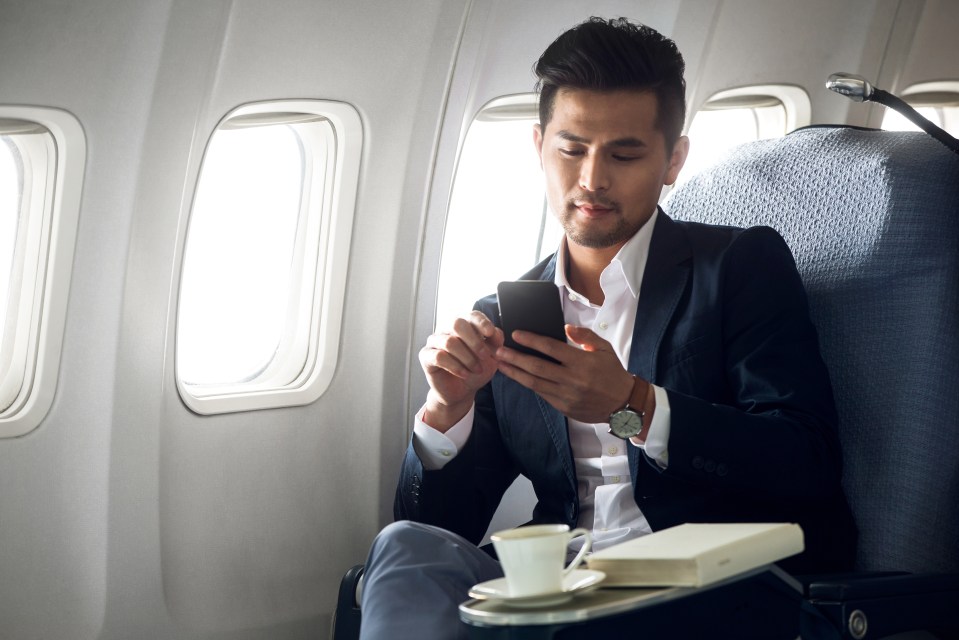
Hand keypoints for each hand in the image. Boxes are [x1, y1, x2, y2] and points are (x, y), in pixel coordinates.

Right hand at [418, 311, 504, 430]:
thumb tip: (496, 332)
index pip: (471, 316)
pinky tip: (464, 374)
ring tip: (477, 370)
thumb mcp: (492, 357)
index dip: (481, 322)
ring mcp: (434, 342)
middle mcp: (447, 330)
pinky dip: (455, 367)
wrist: (462, 392)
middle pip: (456, 324)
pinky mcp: (426, 356)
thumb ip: (495, 343)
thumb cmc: (475, 370)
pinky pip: (439, 357)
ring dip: (467, 358)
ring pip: (449, 342)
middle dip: (474, 341)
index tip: (490, 333)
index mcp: (464, 325)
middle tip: (485, 356)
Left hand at [495, 325, 634, 423]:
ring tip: (501, 364)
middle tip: (499, 350)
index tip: (516, 334)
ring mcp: (567, 395)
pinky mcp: (564, 407)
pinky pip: (542, 394)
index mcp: (582, 362)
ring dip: (515, 373)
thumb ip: (585, 336)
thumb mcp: (604, 348)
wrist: (624, 404)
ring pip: (534, 383)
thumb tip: (566, 327)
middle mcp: (572, 379)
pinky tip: (518, 376)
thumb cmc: (613, 373)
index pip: (551, 348)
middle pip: (536, 367)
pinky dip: (528, 384)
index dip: (531, 340)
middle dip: (515, 358)